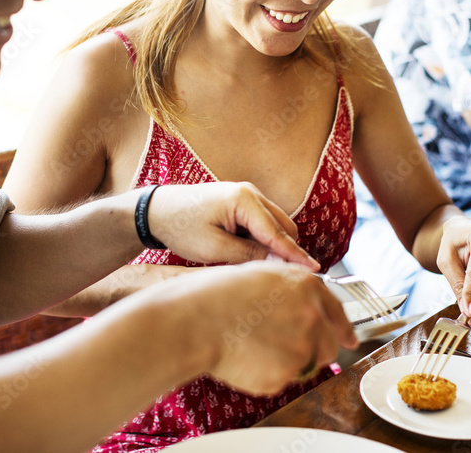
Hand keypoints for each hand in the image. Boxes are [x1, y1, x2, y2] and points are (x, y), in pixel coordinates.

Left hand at [147, 182, 318, 269]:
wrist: (156, 211)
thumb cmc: (180, 226)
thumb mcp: (214, 248)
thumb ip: (249, 255)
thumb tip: (277, 263)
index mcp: (244, 200)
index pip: (278, 232)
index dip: (296, 254)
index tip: (314, 270)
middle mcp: (250, 193)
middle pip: (284, 226)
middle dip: (286, 250)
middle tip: (280, 276)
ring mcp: (246, 196)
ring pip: (275, 225)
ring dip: (273, 245)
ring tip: (257, 266)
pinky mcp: (240, 204)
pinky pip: (262, 223)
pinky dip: (262, 239)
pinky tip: (247, 255)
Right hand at [189, 262, 357, 394]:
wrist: (197, 320)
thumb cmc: (216, 294)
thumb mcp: (260, 274)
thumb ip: (288, 288)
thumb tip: (296, 300)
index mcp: (306, 286)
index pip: (338, 312)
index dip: (344, 328)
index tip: (349, 338)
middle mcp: (312, 315)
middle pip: (328, 345)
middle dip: (313, 349)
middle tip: (284, 348)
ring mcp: (302, 346)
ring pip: (305, 365)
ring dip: (288, 362)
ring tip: (254, 348)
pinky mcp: (286, 373)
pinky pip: (281, 380)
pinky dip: (266, 375)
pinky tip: (245, 358)